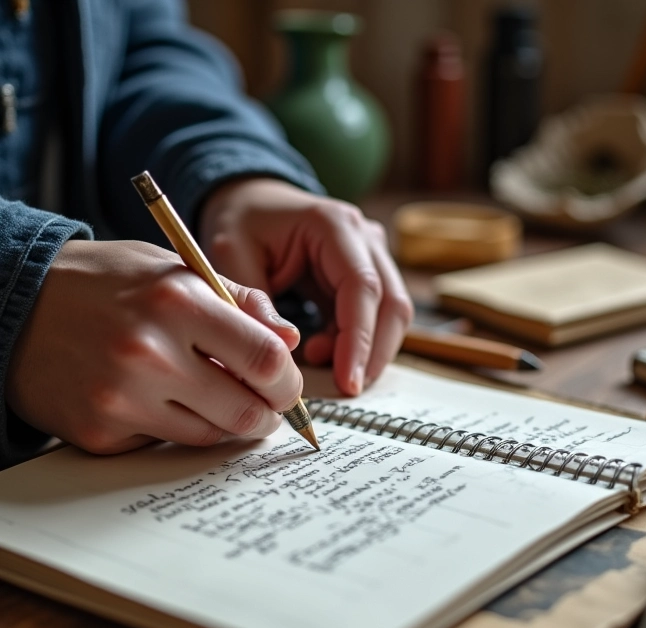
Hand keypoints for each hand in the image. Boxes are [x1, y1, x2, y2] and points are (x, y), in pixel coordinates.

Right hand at [6, 239, 302, 453]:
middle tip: (266, 406)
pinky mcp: (99, 433)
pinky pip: (165, 444)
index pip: (266, 360)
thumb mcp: (176, 269)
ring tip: (217, 399)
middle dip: (268, 414)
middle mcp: (149, 354)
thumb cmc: (106, 282)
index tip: (286, 385)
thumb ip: (241, 301)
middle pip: (246, 411)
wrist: (15, 302)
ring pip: (210, 435)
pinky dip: (177, 428)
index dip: (289, 381)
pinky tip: (162, 402)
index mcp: (178, 303)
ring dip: (226, 423)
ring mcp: (121, 399)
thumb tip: (289, 340)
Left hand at [198, 178, 413, 395]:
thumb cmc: (241, 223)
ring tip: (320, 359)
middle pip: (392, 305)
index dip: (359, 339)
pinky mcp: (369, 274)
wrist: (251, 201)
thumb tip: (285, 348)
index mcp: (334, 225)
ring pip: (393, 314)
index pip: (363, 287)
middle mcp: (364, 237)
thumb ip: (256, 302)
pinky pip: (377, 317)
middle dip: (373, 354)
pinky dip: (357, 342)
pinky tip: (322, 349)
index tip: (348, 381)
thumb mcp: (232, 256)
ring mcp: (373, 255)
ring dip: (368, 350)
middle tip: (345, 387)